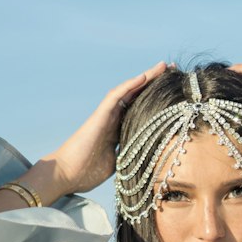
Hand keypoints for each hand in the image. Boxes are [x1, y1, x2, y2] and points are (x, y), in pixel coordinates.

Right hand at [49, 61, 171, 193]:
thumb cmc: (87, 173)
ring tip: (163, 66)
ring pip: (128, 91)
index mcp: (118, 130)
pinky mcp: (99, 116)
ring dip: (146, 78)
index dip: (156, 99)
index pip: (140, 109)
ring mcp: (106, 116)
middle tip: (173, 69)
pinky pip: (116, 97)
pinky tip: (143, 76)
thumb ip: (131, 156)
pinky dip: (129, 86)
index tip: (175, 91)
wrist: (66, 175)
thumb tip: (150, 158)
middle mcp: (113, 119)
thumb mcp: (118, 163)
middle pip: (137, 96)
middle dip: (155, 83)